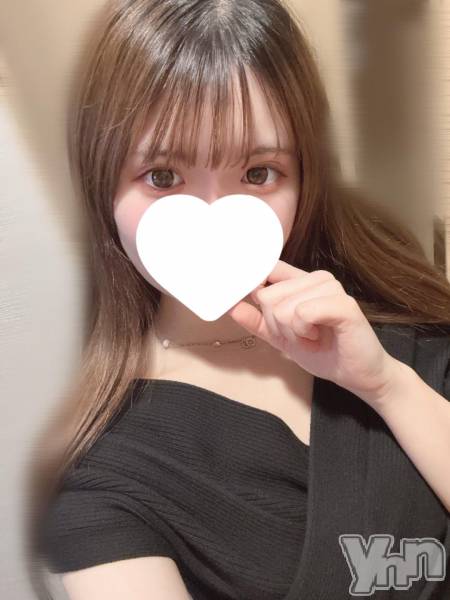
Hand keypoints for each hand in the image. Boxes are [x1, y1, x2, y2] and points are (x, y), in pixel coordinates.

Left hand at [226, 259, 399, 407]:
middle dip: (278, 326)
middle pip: (268, 296)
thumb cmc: (324, 353)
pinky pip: (302, 313)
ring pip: (282, 307)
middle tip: (302, 335)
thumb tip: (232, 307)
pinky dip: (304, 332)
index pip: (266, 271)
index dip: (254, 290)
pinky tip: (320, 336)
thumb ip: (258, 322)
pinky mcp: (343, 304)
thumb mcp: (282, 338)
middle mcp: (317, 279)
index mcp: (302, 281)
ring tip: (314, 337)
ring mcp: (332, 288)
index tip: (258, 310)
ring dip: (293, 333)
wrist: (358, 375)